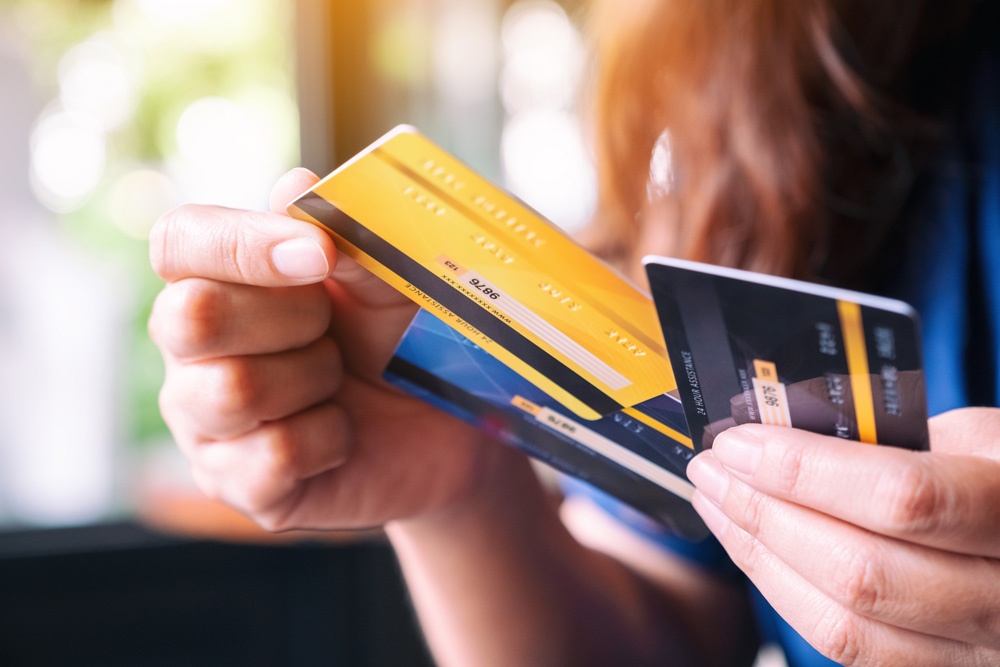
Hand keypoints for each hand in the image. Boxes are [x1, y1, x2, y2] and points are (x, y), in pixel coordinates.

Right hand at [149, 169, 521, 531]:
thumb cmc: (407, 336)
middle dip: (291, 318)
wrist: (450, 424)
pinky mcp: (238, 485)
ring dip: (314, 380)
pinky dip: (330, 440)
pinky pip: (273, 458)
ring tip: (342, 382)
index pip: (179, 242)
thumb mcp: (390, 276)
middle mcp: (193, 350)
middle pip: (191, 317)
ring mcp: (207, 423)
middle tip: (336, 330)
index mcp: (220, 280)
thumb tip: (293, 185)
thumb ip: (345, 232)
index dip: (243, 245)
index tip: (319, 255)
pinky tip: (344, 435)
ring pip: (231, 391)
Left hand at [686, 407, 999, 665]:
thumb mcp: (976, 434)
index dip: (804, 471)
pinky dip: (787, 594)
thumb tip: (784, 429)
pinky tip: (755, 550)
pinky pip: (850, 647)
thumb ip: (890, 434)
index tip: (740, 443)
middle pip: (859, 572)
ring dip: (760, 557)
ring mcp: (979, 648)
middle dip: (763, 514)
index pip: (901, 498)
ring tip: (717, 504)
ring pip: (846, 624)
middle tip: (712, 470)